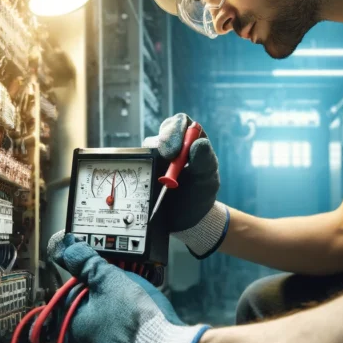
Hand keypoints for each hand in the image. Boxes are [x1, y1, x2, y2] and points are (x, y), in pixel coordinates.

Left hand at [46, 232, 209, 342]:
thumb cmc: (135, 320)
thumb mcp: (110, 280)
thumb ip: (87, 264)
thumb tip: (67, 248)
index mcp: (72, 327)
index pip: (73, 294)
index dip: (93, 280)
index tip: (110, 276)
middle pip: (91, 313)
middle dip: (108, 300)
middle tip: (128, 291)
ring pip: (107, 332)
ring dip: (120, 320)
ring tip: (141, 310)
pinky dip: (131, 339)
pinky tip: (146, 330)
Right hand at [144, 113, 228, 257]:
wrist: (187, 219)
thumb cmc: (200, 194)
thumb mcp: (206, 179)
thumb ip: (205, 161)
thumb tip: (199, 143)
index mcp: (190, 140)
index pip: (180, 123)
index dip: (175, 132)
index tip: (174, 151)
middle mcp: (170, 145)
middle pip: (159, 134)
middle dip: (160, 145)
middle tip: (166, 160)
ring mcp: (154, 158)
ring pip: (144, 151)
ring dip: (149, 161)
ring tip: (160, 180)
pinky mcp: (143, 171)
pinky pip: (136, 166)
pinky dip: (139, 173)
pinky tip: (148, 185)